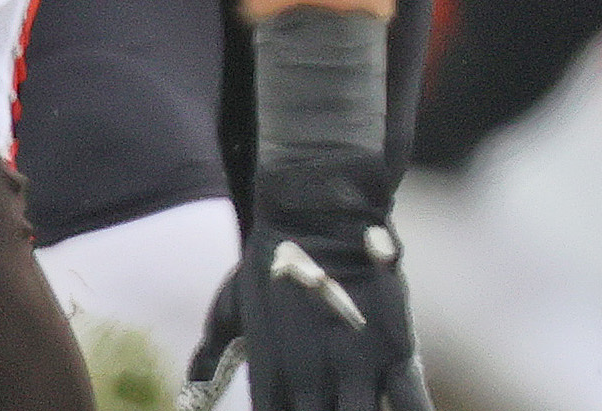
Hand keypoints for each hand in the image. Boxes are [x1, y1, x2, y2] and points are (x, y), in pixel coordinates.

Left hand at [187, 156, 429, 410]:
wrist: (317, 210)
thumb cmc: (272, 257)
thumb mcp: (233, 304)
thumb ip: (212, 353)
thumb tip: (189, 389)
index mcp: (272, 373)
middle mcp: (312, 379)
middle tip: (320, 409)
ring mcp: (355, 368)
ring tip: (350, 407)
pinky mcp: (394, 353)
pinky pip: (412, 404)